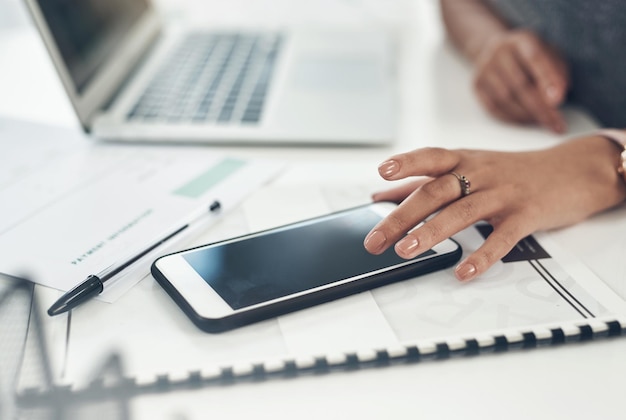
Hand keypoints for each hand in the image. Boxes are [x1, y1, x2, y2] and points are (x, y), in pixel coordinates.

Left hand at [363, 136, 625, 280]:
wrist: (571, 171)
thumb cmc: (511, 171)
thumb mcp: (468, 166)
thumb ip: (423, 180)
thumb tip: (379, 193)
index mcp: (464, 160)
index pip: (430, 158)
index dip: (406, 163)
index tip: (382, 172)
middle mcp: (480, 174)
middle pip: (436, 191)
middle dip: (402, 216)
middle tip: (376, 240)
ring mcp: (503, 194)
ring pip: (462, 212)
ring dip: (431, 233)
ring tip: (405, 252)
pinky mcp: (525, 215)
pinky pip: (501, 237)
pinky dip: (481, 256)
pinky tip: (462, 272)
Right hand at [473, 29, 568, 132]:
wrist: (496, 50)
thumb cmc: (530, 56)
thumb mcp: (550, 54)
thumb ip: (557, 72)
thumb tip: (556, 98)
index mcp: (521, 40)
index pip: (535, 58)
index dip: (547, 79)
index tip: (558, 101)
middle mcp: (499, 52)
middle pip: (520, 84)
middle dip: (540, 108)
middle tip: (556, 124)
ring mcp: (484, 68)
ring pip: (506, 99)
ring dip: (527, 115)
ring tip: (544, 122)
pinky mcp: (477, 84)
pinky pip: (494, 107)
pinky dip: (512, 117)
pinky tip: (527, 120)